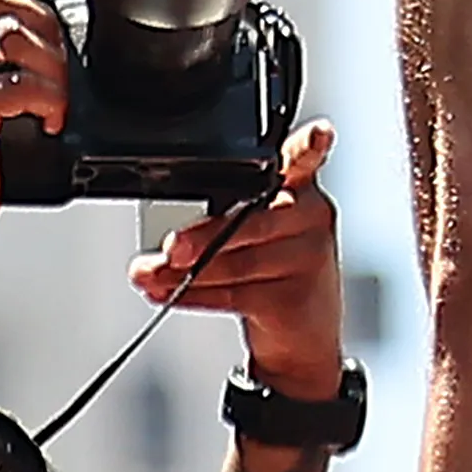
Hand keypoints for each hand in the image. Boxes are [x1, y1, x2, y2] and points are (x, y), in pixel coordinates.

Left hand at [134, 120, 347, 393]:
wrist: (304, 337)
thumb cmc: (276, 272)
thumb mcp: (258, 233)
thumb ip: (224, 220)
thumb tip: (167, 238)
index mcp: (300, 188)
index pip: (304, 161)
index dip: (311, 146)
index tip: (320, 133)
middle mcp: (311, 218)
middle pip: (253, 220)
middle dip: (204, 237)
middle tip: (170, 248)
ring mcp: (310, 259)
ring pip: (236, 262)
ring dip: (185, 274)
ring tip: (151, 276)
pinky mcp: (297, 298)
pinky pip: (236, 294)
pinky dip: (195, 296)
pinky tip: (171, 294)